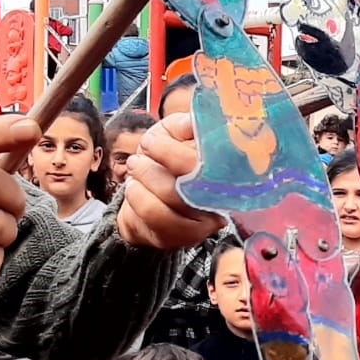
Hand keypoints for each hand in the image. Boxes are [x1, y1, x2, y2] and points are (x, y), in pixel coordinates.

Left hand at [118, 114, 224, 252]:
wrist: (146, 195)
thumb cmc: (164, 162)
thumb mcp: (172, 134)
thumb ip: (183, 125)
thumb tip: (194, 121)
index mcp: (225, 172)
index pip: (209, 165)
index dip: (176, 154)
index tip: (152, 143)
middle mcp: (221, 201)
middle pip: (190, 186)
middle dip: (155, 168)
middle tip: (137, 159)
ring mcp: (203, 223)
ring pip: (170, 202)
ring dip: (144, 182)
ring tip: (134, 172)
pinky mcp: (181, 238)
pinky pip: (155, 218)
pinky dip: (137, 199)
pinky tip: (134, 190)